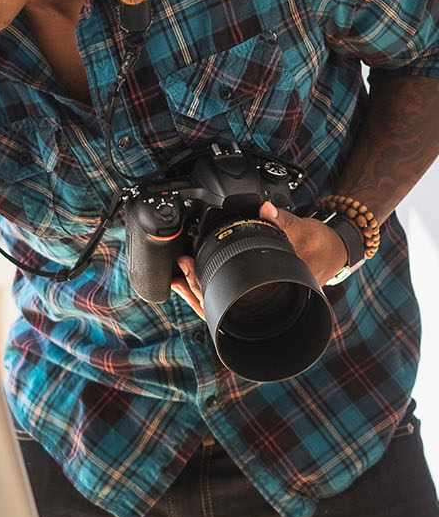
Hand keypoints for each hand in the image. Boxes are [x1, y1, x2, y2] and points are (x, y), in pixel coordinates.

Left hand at [170, 201, 348, 318]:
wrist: (335, 251)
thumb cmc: (322, 245)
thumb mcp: (304, 229)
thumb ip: (282, 220)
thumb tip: (265, 209)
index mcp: (276, 290)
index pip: (234, 300)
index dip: (207, 289)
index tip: (189, 270)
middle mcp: (267, 300)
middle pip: (223, 307)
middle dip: (197, 290)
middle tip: (182, 268)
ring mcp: (262, 298)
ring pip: (224, 305)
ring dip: (201, 291)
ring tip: (181, 277)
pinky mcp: (258, 289)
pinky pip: (231, 295)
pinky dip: (213, 287)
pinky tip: (197, 278)